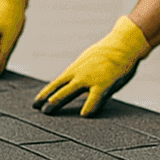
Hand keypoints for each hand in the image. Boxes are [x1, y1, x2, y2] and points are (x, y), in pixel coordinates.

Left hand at [32, 15, 149, 115]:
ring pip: (68, 91)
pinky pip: (95, 98)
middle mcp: (79, 74)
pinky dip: (90, 106)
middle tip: (37, 109)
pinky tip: (85, 115)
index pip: (56, 83)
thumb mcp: (91, 60)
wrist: (124, 44)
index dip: (45, 93)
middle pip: (58, 89)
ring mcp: (90, 79)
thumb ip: (83, 73)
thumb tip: (79, 82)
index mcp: (76, 69)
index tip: (36, 102)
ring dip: (56, 101)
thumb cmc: (110, 53)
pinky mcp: (104, 83)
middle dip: (47, 100)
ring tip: (47, 109)